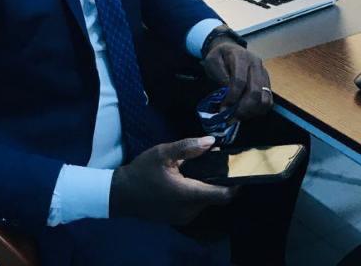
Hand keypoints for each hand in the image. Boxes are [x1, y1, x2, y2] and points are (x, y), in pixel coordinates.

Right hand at [109, 136, 233, 224]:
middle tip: (211, 160)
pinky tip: (184, 180)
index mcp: (188, 194)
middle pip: (214, 196)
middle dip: (217, 179)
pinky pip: (194, 205)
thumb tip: (212, 142)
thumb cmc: (142, 172)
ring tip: (195, 168)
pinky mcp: (177, 219)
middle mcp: (190, 210)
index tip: (239, 170)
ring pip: (204, 201)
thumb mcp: (163, 153)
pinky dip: (195, 193)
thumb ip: (188, 147)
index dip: (235, 184)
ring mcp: (183, 217)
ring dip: (204, 186)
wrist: (121, 194)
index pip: (223, 195)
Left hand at [202, 38, 272, 118]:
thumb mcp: (212, 61)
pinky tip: (246, 113)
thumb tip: (227, 92)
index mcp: (241, 57)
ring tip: (238, 116)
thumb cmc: (220, 57)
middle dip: (242, 108)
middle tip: (231, 117)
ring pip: (264, 99)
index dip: (232, 97)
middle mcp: (256, 64)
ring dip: (251, 112)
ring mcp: (264, 74)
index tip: (223, 108)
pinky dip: (258, 111)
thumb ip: (219, 75)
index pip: (239, 80)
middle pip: (254, 91)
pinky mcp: (267, 83)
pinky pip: (268, 102)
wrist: (230, 50)